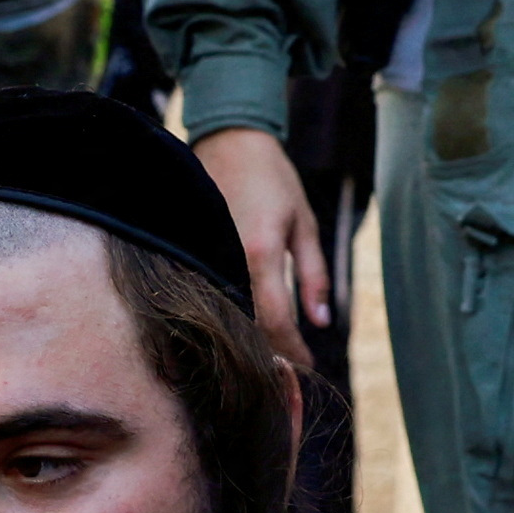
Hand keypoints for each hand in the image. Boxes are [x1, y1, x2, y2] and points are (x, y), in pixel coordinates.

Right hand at [191, 122, 336, 352]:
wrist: (231, 141)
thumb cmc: (274, 180)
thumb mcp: (305, 225)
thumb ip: (314, 276)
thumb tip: (321, 321)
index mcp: (262, 253)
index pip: (276, 319)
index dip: (292, 349)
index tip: (307, 365)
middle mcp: (230, 258)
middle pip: (247, 324)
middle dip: (269, 352)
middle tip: (288, 371)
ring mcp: (206, 254)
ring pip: (226, 313)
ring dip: (248, 337)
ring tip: (269, 354)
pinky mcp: (192, 249)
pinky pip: (210, 292)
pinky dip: (228, 313)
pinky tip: (241, 324)